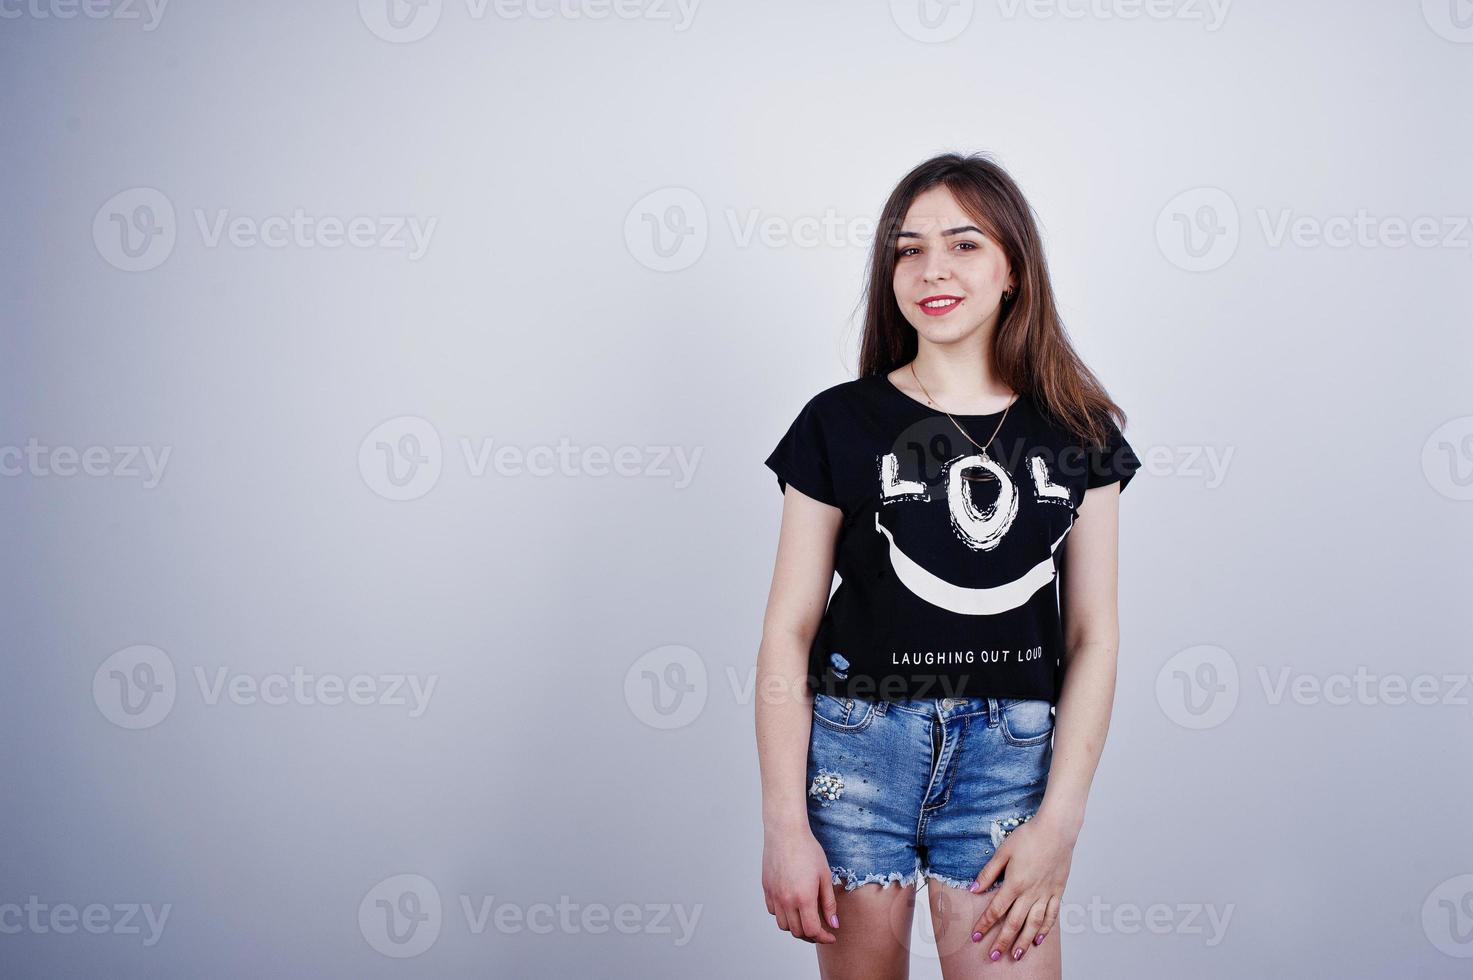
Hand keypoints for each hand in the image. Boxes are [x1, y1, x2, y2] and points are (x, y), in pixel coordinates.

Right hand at [761, 824, 839, 943]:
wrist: (785, 832)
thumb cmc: (808, 850)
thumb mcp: (825, 876)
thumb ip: (829, 903)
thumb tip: (833, 924)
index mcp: (804, 898)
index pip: (812, 931)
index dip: (824, 937)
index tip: (831, 936)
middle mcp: (786, 900)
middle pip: (797, 932)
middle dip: (811, 935)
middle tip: (822, 929)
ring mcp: (774, 895)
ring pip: (783, 925)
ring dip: (796, 927)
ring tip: (806, 919)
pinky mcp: (766, 889)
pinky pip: (773, 911)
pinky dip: (784, 915)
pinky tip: (793, 907)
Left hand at [967, 811, 1074, 961]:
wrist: (1057, 830)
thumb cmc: (1029, 836)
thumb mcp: (1003, 851)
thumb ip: (988, 872)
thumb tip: (973, 889)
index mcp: (1015, 883)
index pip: (996, 910)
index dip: (985, 925)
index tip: (976, 937)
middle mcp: (1030, 893)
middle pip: (1014, 923)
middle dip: (1003, 941)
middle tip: (994, 956)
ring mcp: (1046, 894)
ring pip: (1034, 924)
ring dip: (1024, 941)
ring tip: (1016, 954)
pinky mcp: (1057, 891)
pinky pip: (1052, 915)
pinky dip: (1045, 929)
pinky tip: (1038, 939)